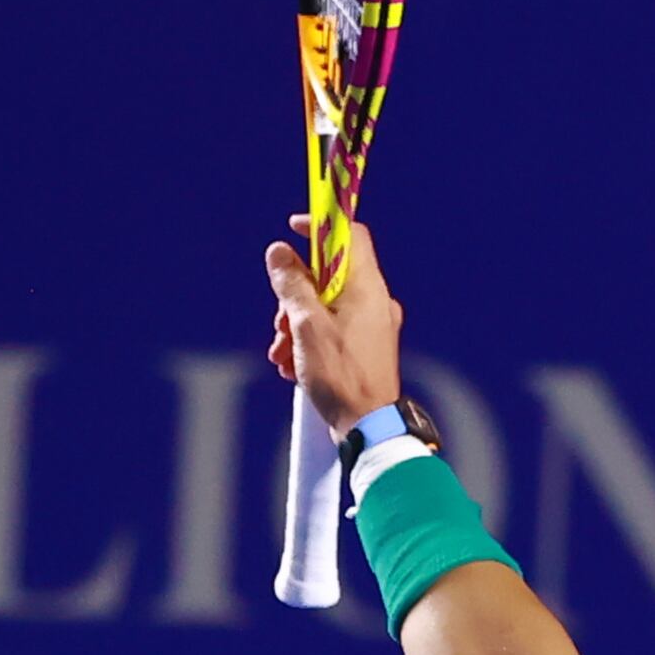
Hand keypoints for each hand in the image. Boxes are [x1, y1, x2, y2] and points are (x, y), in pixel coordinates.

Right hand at [265, 214, 402, 434]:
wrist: (368, 426)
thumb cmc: (341, 375)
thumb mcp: (306, 325)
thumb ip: (292, 285)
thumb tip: (279, 252)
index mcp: (367, 287)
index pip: (350, 235)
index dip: (320, 228)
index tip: (293, 231)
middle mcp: (375, 301)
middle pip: (329, 275)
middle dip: (295, 294)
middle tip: (281, 321)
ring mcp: (373, 325)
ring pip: (326, 305)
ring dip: (296, 323)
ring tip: (282, 352)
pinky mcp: (365, 348)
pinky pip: (333, 329)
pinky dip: (309, 340)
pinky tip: (292, 365)